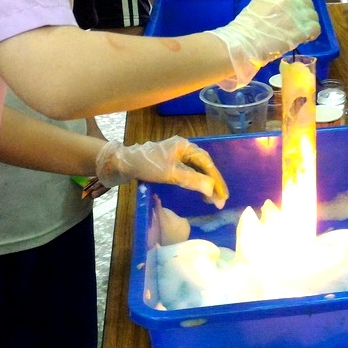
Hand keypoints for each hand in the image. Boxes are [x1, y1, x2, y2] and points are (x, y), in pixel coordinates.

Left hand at [95, 137, 229, 208]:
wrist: (124, 163)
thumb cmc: (147, 166)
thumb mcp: (171, 174)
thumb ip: (192, 180)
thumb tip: (212, 189)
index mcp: (186, 146)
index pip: (207, 163)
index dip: (216, 180)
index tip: (223, 196)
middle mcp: (184, 148)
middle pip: (204, 166)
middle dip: (213, 183)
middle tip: (220, 201)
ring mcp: (177, 155)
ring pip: (197, 169)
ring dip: (205, 183)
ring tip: (211, 199)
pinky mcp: (170, 163)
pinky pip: (189, 172)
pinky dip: (196, 182)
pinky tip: (198, 190)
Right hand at [207, 0, 319, 88]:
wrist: (244, 42)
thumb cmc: (245, 29)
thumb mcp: (258, 6)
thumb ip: (273, 4)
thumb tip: (282, 11)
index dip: (297, 1)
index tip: (294, 10)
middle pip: (306, 1)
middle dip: (304, 12)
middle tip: (299, 23)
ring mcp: (296, 13)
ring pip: (313, 15)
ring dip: (309, 23)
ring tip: (303, 33)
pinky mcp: (302, 28)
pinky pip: (315, 28)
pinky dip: (312, 34)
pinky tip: (306, 39)